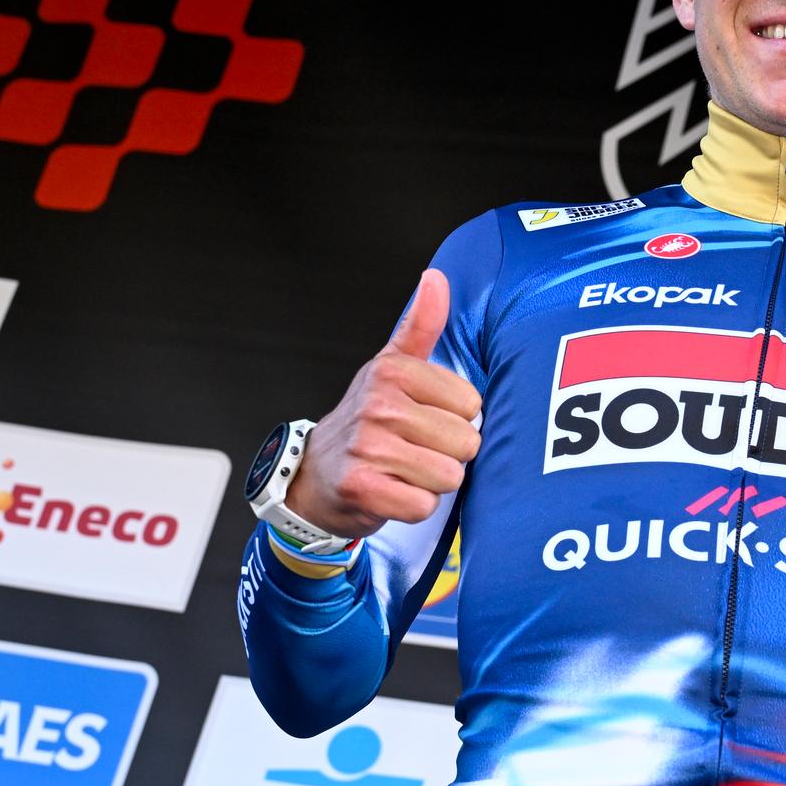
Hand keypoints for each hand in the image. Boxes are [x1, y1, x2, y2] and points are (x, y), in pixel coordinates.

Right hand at [285, 269, 482, 536]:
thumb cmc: (366, 420)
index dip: (454, 420)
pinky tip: (393, 492)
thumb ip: (421, 325)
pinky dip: (415, 507)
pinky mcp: (363, 488)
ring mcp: (369, 447)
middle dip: (447, 455)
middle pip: (466, 442)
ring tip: (404, 471)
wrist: (313, 475)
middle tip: (414, 450)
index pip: (472, 404)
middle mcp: (379, 405)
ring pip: (449, 476)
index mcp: (393, 372)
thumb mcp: (391, 367)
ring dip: (432, 482)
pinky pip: (424, 505)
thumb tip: (436, 278)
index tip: (423, 420)